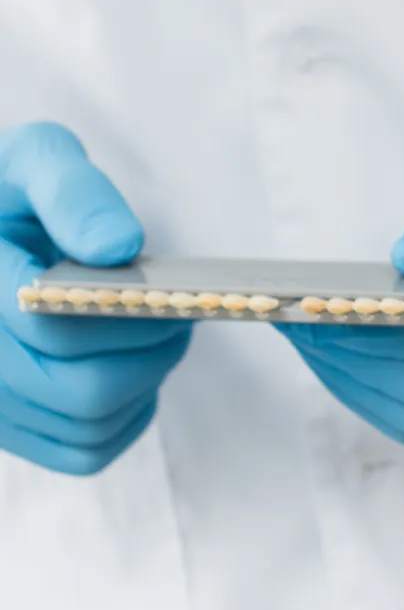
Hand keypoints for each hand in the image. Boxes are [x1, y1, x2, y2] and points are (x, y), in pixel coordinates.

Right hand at [0, 123, 190, 475]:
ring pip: (85, 425)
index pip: (52, 326)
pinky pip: (83, 451)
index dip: (129, 312)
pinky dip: (126, 417)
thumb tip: (119, 248)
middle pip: (76, 390)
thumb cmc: (8, 188)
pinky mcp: (8, 428)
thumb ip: (73, 194)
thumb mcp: (34, 159)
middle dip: (148, 351)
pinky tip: (134, 368)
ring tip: (157, 332)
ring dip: (143, 382)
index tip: (169, 289)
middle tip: (179, 312)